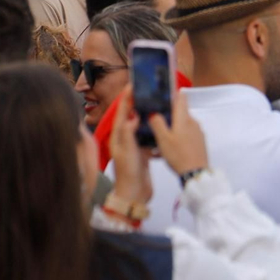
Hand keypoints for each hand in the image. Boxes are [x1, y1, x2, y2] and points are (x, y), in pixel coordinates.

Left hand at [107, 90, 153, 206]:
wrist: (134, 195)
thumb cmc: (128, 172)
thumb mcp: (127, 150)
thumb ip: (128, 131)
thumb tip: (132, 114)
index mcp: (117, 136)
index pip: (121, 112)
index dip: (126, 98)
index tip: (133, 85)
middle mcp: (124, 139)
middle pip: (130, 116)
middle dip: (136, 103)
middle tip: (146, 91)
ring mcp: (133, 146)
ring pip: (139, 126)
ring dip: (145, 115)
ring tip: (155, 104)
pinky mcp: (142, 153)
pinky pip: (147, 137)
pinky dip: (153, 129)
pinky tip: (161, 124)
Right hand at [149, 89, 208, 176]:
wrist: (196, 174)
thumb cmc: (178, 154)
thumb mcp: (163, 139)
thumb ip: (157, 123)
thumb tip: (154, 112)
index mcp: (184, 118)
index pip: (181, 97)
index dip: (172, 93)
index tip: (162, 94)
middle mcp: (193, 122)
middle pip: (180, 112)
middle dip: (168, 114)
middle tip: (155, 120)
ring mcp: (198, 132)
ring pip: (183, 125)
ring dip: (173, 128)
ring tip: (160, 138)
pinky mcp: (199, 142)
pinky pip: (187, 135)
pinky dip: (178, 138)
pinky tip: (169, 149)